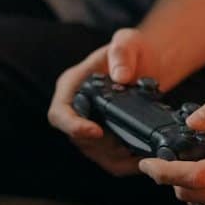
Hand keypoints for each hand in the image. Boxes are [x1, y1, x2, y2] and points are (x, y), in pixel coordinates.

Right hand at [47, 28, 156, 176]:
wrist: (145, 63)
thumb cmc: (132, 49)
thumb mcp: (128, 41)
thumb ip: (122, 53)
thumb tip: (121, 77)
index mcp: (72, 86)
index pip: (59, 114)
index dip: (73, 126)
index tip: (96, 131)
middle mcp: (76, 109)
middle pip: (78, 140)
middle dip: (104, 146)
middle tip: (133, 143)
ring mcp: (89, 126)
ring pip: (96, 154)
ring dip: (118, 157)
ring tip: (143, 151)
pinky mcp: (105, 139)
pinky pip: (111, 160)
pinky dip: (128, 162)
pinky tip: (145, 156)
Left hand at [138, 89, 204, 204]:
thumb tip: (192, 122)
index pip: (199, 176)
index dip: (166, 171)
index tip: (147, 163)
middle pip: (194, 195)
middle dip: (169, 180)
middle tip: (157, 164)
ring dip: (184, 190)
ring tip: (182, 170)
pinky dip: (203, 199)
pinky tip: (204, 182)